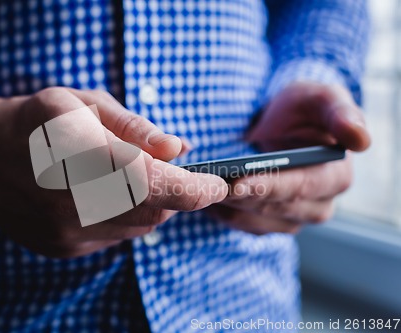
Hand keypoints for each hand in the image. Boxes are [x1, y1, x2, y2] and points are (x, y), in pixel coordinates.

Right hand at [0, 87, 227, 256]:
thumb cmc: (35, 120)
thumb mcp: (83, 103)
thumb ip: (135, 128)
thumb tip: (180, 148)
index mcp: (79, 152)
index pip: (152, 181)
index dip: (194, 187)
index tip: (218, 184)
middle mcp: (72, 200)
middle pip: (153, 209)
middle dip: (173, 191)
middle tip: (165, 169)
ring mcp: (65, 231)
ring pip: (138, 226)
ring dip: (149, 204)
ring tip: (126, 177)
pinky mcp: (62, 247)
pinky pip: (115, 237)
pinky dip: (125, 217)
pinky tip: (102, 196)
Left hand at [207, 82, 370, 233]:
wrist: (281, 122)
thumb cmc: (302, 108)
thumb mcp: (321, 99)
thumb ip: (340, 113)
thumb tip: (360, 139)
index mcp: (335, 176)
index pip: (300, 187)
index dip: (268, 186)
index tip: (236, 182)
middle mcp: (319, 203)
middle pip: (275, 207)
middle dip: (241, 197)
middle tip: (208, 186)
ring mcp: (293, 216)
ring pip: (257, 221)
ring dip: (228, 208)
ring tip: (200, 191)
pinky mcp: (270, 221)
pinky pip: (244, 225)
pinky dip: (223, 213)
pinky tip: (204, 198)